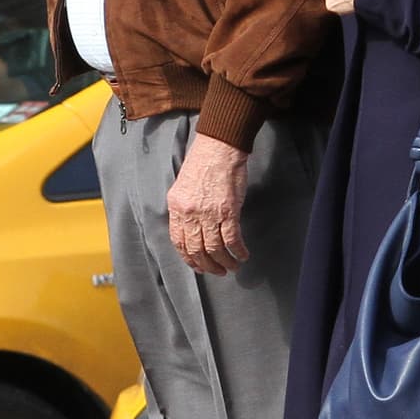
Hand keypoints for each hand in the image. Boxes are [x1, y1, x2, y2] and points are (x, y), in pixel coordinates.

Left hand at [167, 133, 249, 275]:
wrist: (220, 147)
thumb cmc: (203, 161)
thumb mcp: (184, 185)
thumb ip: (185, 208)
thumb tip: (192, 228)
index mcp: (177, 206)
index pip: (178, 241)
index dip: (189, 258)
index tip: (198, 265)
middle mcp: (190, 213)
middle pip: (196, 249)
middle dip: (207, 266)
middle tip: (217, 272)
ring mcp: (209, 213)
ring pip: (215, 248)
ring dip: (224, 262)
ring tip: (232, 268)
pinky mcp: (228, 211)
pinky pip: (232, 239)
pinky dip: (238, 251)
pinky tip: (243, 255)